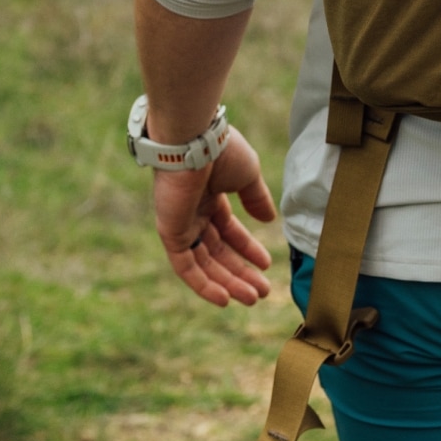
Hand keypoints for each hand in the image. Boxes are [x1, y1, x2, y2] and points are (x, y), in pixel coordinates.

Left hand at [151, 127, 276, 307]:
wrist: (196, 142)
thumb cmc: (223, 151)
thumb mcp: (248, 175)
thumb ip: (256, 198)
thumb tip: (270, 220)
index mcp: (211, 197)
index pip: (229, 231)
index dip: (248, 249)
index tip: (267, 265)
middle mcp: (194, 214)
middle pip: (218, 252)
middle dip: (240, 272)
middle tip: (261, 292)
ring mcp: (181, 225)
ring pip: (205, 264)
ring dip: (228, 283)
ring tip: (251, 298)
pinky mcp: (171, 234)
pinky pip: (186, 267)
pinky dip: (203, 284)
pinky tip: (224, 298)